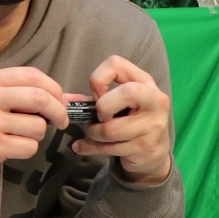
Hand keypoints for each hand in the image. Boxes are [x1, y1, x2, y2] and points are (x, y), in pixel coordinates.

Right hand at [0, 67, 69, 185]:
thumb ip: (18, 93)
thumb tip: (70, 99)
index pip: (34, 76)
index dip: (55, 88)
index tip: (60, 101)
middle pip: (41, 98)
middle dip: (59, 111)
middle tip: (60, 121)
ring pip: (37, 127)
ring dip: (36, 134)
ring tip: (17, 135)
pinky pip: (28, 147)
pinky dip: (25, 149)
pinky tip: (8, 147)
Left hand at [72, 55, 172, 185]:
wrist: (153, 153)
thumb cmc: (129, 121)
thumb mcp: (115, 104)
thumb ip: (91, 99)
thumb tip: (63, 99)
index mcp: (144, 82)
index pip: (116, 64)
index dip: (98, 79)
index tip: (96, 95)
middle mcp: (155, 100)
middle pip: (128, 92)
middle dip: (103, 107)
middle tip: (100, 117)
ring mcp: (154, 125)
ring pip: (111, 129)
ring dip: (93, 133)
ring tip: (92, 133)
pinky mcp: (147, 147)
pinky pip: (109, 148)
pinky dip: (89, 147)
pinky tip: (81, 147)